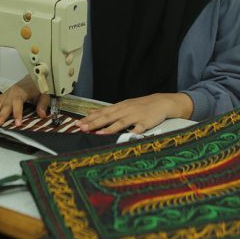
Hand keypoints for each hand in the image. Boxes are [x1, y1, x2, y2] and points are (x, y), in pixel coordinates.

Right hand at [0, 76, 48, 126]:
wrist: (32, 76)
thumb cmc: (38, 86)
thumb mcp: (44, 94)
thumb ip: (43, 104)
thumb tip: (42, 115)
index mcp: (22, 92)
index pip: (18, 104)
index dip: (18, 114)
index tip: (18, 123)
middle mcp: (11, 93)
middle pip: (6, 105)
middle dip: (2, 115)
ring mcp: (5, 95)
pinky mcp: (2, 96)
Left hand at [75, 93, 192, 134]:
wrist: (161, 102)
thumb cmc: (140, 105)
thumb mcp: (123, 105)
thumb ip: (107, 109)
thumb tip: (90, 111)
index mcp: (119, 107)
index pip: (101, 112)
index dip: (89, 118)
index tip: (78, 123)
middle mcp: (125, 110)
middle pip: (108, 117)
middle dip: (94, 123)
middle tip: (82, 128)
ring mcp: (135, 116)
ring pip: (120, 122)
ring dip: (109, 128)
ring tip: (98, 133)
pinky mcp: (146, 122)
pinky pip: (138, 128)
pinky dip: (132, 132)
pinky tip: (127, 137)